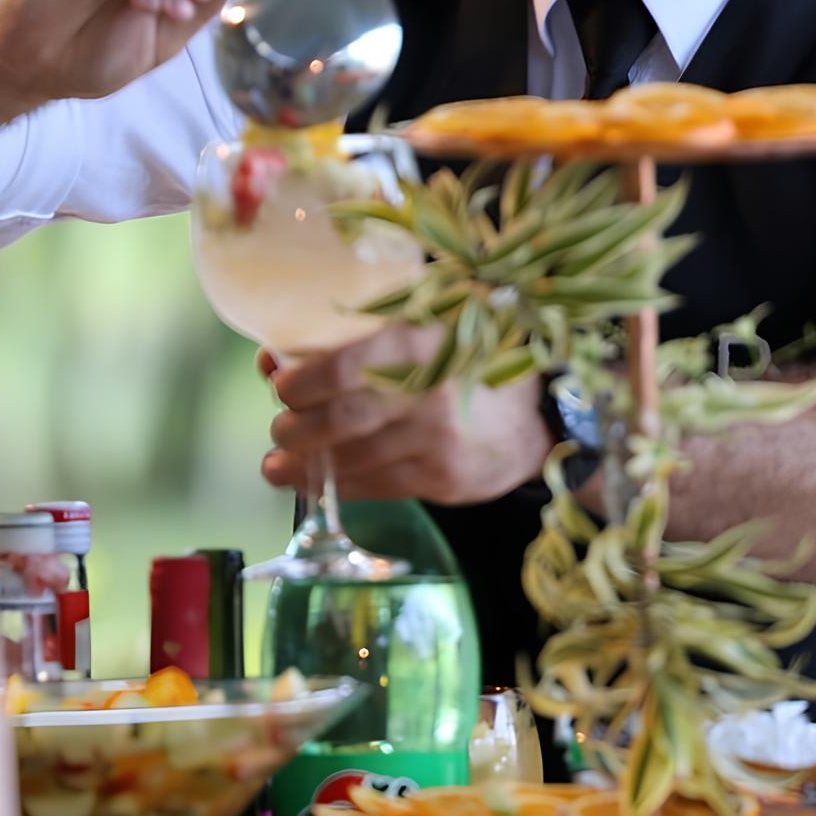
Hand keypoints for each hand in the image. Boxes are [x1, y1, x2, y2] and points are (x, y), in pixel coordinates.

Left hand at [260, 327, 552, 506]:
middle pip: (341, 417)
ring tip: (278, 465)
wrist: (542, 417)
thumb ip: (361, 335)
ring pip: (353, 458)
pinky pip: (376, 486)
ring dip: (306, 466)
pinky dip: (338, 487)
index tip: (281, 386)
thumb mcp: (431, 327)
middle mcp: (430, 393)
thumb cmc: (473, 361)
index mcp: (425, 342)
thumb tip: (274, 355)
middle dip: (296, 428)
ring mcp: (437, 441)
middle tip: (280, 428)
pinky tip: (313, 485)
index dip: (303, 381)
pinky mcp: (441, 479)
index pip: (346, 365)